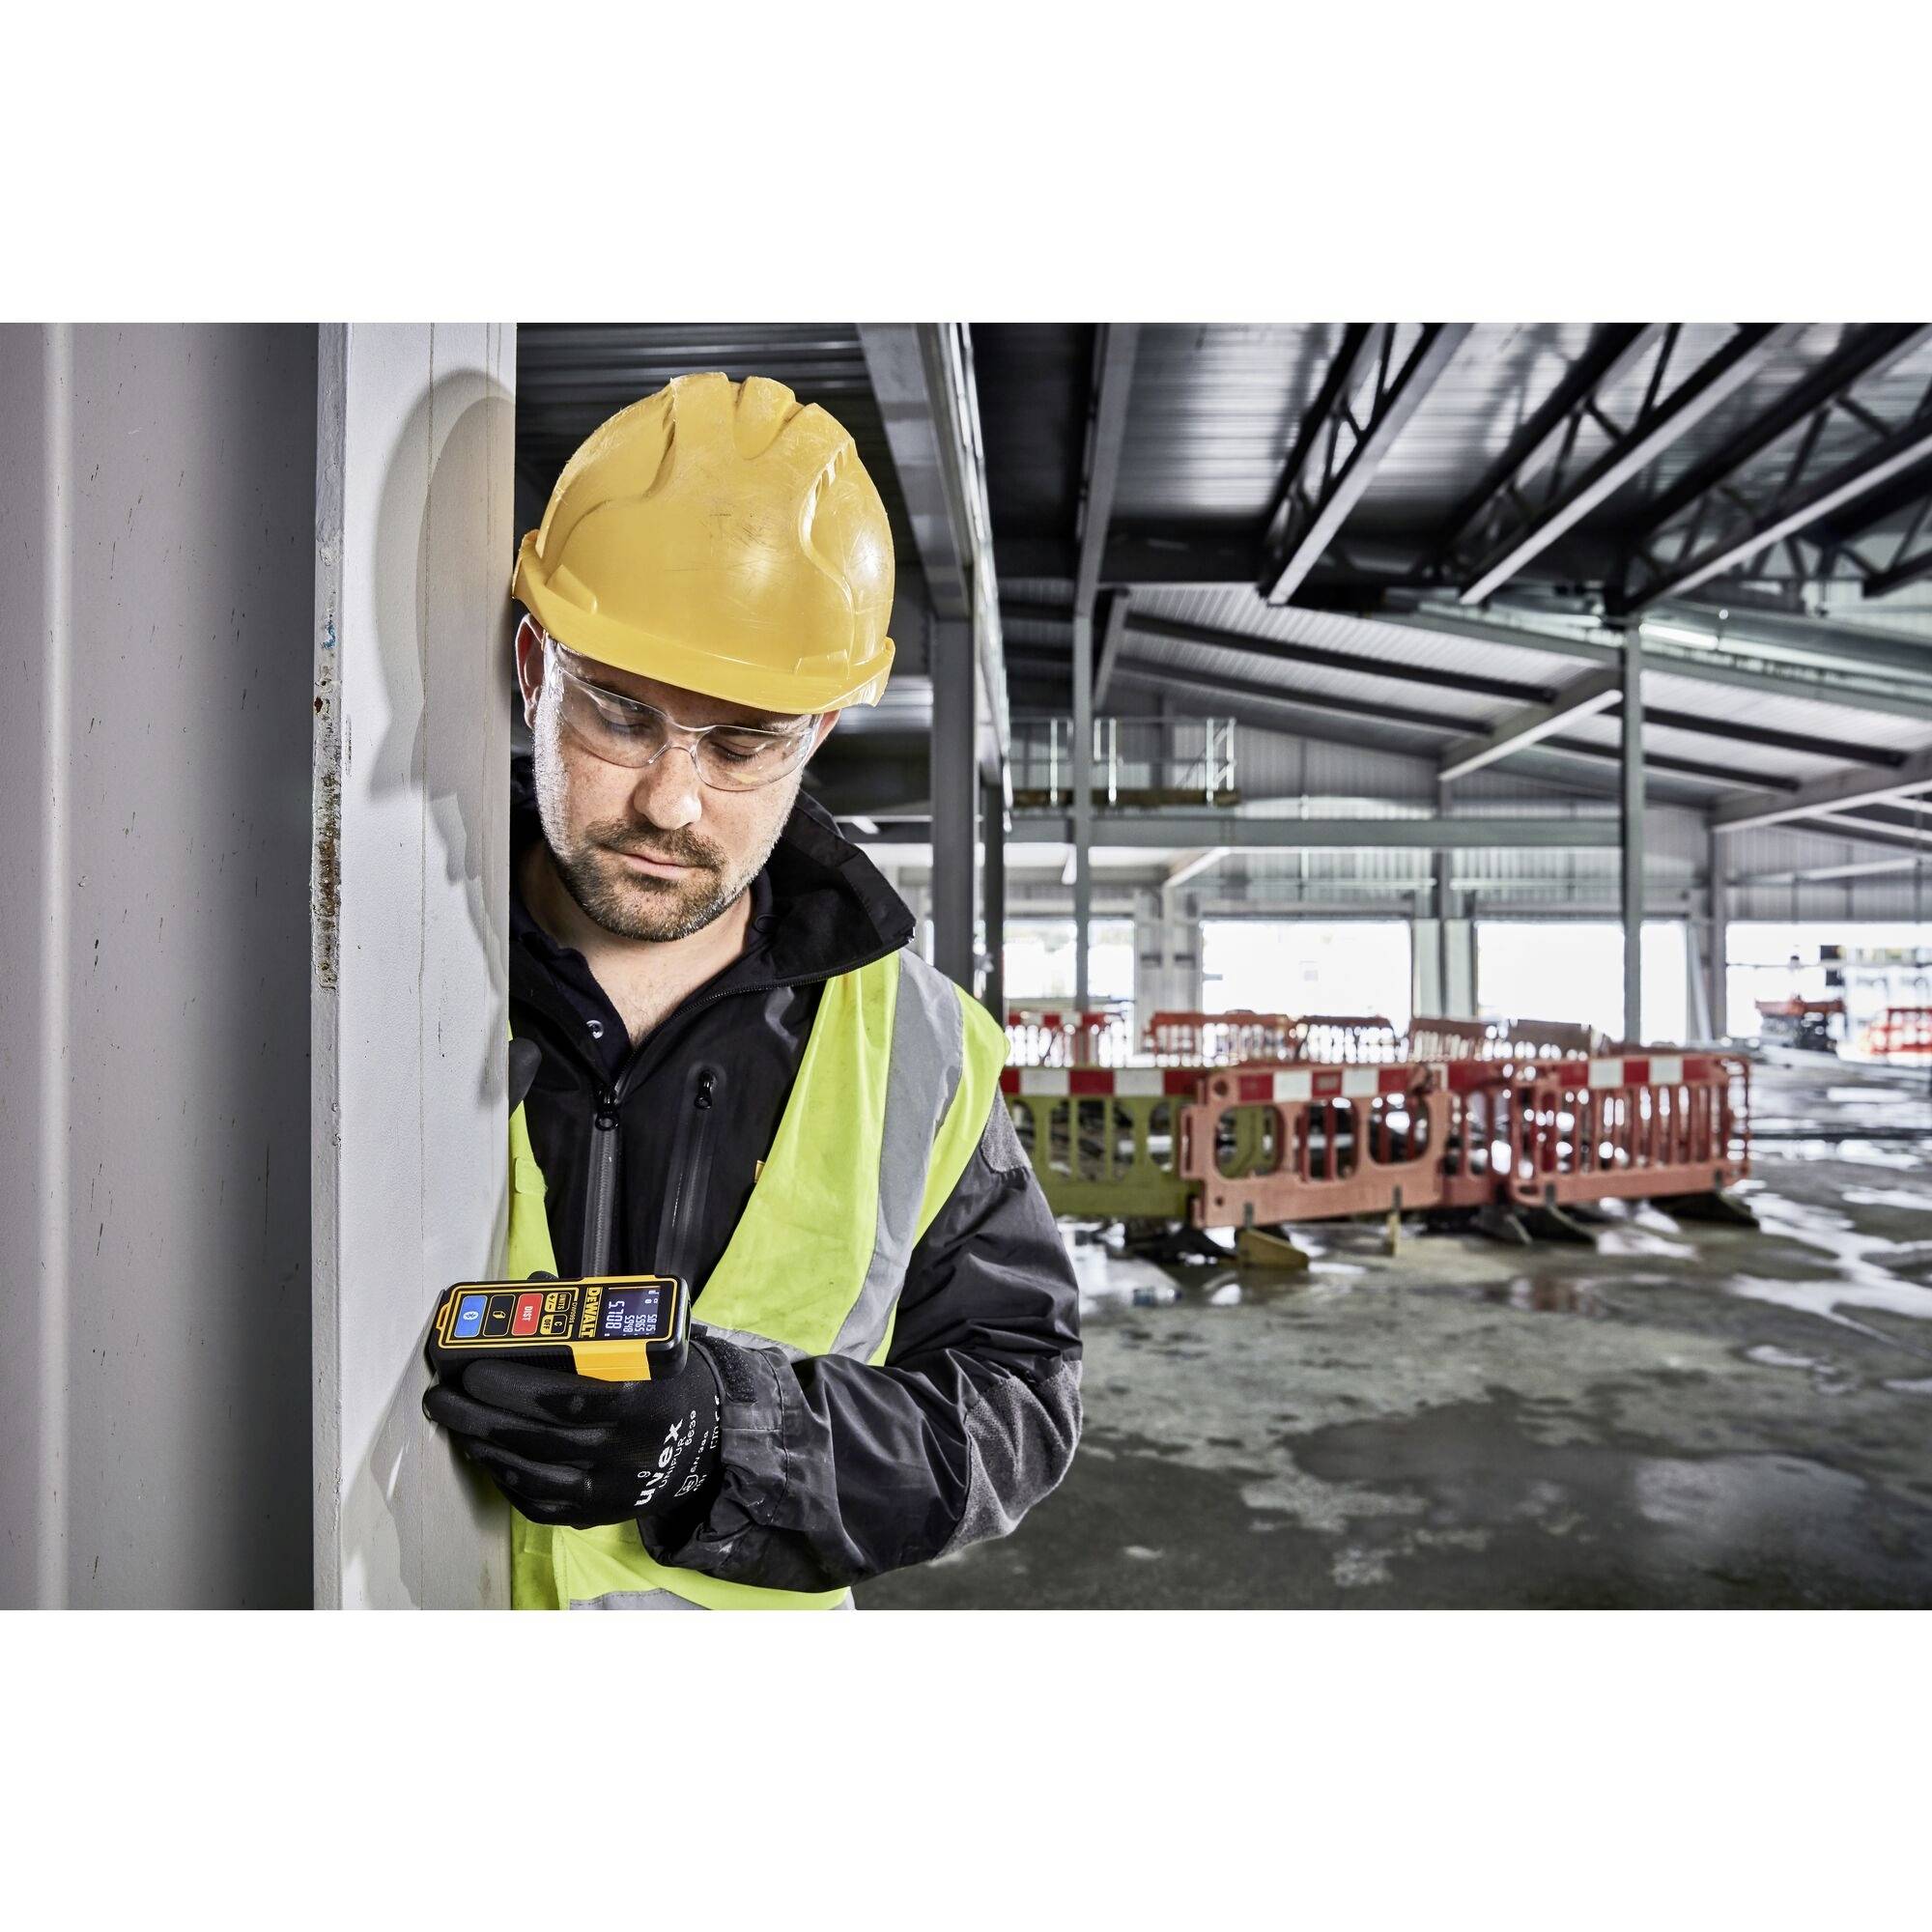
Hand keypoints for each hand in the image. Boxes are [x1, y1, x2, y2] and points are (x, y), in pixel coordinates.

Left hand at [423, 1346, 721, 1529]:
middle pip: (543, 1439)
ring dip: (484, 1447)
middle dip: (482, 1416)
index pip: (573, 1397)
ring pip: (535, 1475)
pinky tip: (484, 1454)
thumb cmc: (662, 1383)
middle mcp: (631, 1450)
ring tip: (454, 1421)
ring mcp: (614, 1488)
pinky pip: (541, 1504)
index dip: (517, 1386)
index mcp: (646, 1398)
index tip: (475, 1369)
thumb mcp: (643, 1345)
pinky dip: (505, 1480)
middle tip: (444, 1395)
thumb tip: (531, 1291)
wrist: (705, 1442)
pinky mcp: (599, 1514)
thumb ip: (588, 1319)